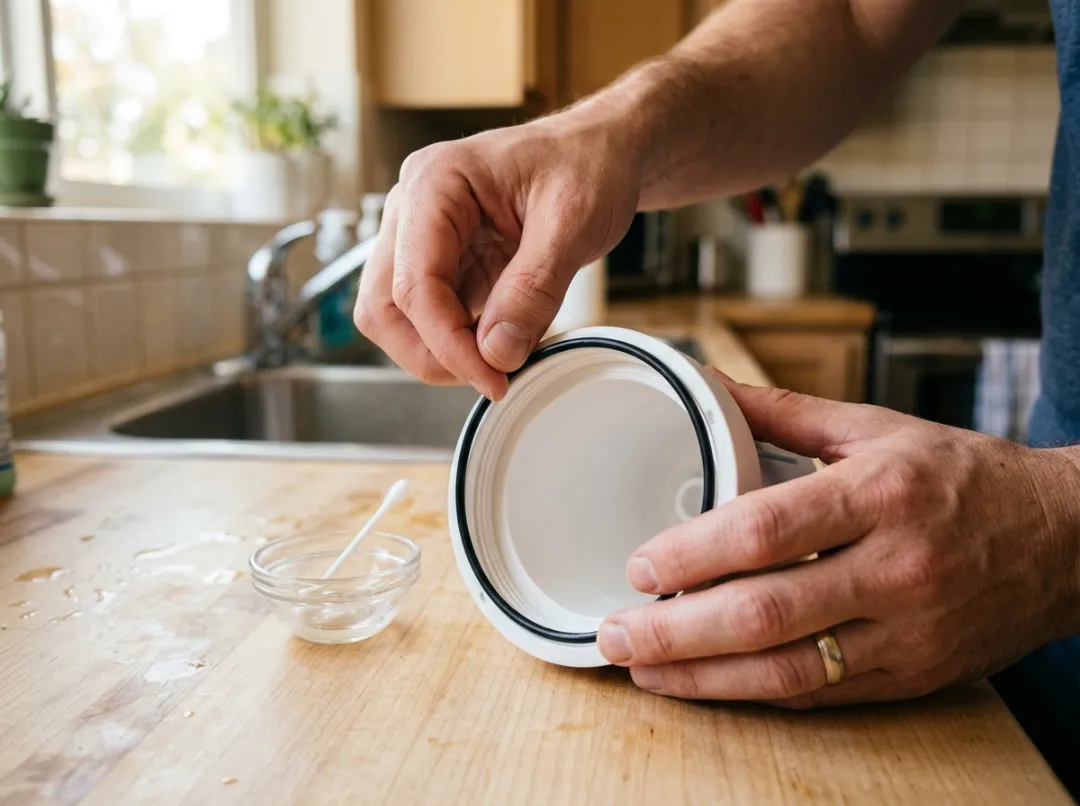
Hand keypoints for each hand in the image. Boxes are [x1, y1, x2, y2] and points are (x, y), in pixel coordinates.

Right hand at [353, 114, 640, 399]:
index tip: (493, 377)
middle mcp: (413, 207)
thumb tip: (496, 351)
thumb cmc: (586, 165)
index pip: (414, 284)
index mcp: (435, 182)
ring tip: (498, 361)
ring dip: (439, 351)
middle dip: (430, 354)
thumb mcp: (573, 223)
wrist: (601, 152)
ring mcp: (422, 235)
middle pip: (383, 306)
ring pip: (395, 316)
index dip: (448, 344)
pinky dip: (457, 341)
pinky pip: (429, 314)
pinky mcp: (442, 260)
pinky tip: (501, 343)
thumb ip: (533, 288)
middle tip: (489, 377)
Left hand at [597, 374, 1079, 706]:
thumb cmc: (965, 476)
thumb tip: (710, 388)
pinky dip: (757, 693)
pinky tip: (709, 685)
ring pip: (790, 670)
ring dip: (705, 678)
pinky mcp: (914, 674)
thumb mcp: (878, 428)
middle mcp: (895, 567)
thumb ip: (786, 413)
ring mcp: (908, 630)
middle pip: (768, 611)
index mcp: (880, 493)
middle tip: (618, 632)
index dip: (695, 553)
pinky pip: (823, 693)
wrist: (1067, 539)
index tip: (642, 566)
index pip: (768, 529)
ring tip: (645, 668)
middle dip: (679, 631)